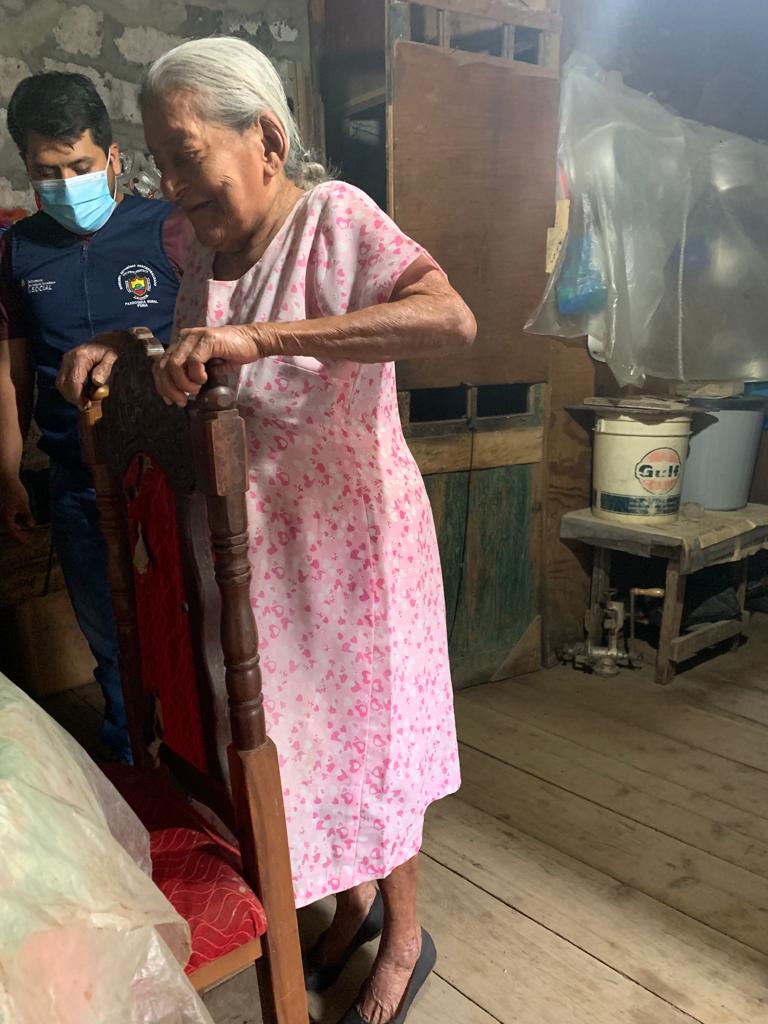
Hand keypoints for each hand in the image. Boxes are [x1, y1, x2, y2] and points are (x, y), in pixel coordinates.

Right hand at [0, 475, 33, 542]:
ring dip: (15, 527)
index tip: (26, 543)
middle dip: (18, 534)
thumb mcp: (24, 505)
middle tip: (26, 538)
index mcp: (6, 517)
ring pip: (7, 523)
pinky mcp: (1, 507)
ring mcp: (0, 511)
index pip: (13, 532)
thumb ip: (27, 516)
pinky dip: (12, 521)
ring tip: (24, 529)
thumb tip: (31, 526)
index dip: (20, 538)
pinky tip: (19, 519)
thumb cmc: (14, 490)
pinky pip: (6, 517)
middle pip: (9, 529)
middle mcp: (1, 515)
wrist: (4, 478)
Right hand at [56, 333, 121, 406]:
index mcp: (80, 357)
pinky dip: (71, 390)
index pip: (72, 381)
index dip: (77, 397)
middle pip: (63, 384)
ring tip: (86, 401)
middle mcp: (69, 358)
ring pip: (61, 384)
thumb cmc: (112, 350)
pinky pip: (64, 381)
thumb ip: (105, 370)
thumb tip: (97, 382)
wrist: (108, 340)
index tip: (87, 406)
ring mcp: (66, 361)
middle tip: (86, 406)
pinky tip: (83, 394)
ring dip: (71, 395)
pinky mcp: (67, 365)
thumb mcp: (114, 358)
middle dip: (73, 398)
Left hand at [153, 324, 276, 406]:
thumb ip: (192, 374)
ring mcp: (195, 337)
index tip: (169, 400)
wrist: (252, 342)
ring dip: (183, 383)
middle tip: (182, 400)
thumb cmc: (231, 355)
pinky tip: (205, 379)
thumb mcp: (207, 367)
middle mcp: (184, 338)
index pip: (160, 364)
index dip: (161, 385)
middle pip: (163, 365)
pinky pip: (193, 361)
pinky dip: (196, 375)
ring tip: (195, 390)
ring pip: (175, 364)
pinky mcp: (207, 339)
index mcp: (181, 344)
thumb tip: (180, 393)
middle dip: (170, 388)